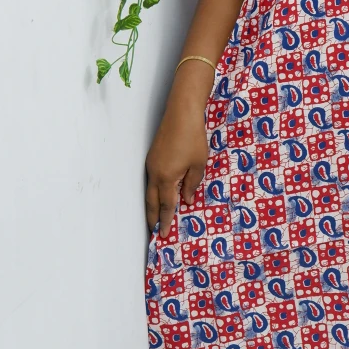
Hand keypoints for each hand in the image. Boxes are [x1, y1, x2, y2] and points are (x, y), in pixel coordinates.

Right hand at [145, 67, 210, 237]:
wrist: (181, 113)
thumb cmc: (193, 138)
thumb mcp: (198, 164)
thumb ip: (191, 185)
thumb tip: (186, 200)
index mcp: (167, 178)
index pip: (166, 206)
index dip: (165, 221)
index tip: (163, 235)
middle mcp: (154, 173)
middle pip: (152, 202)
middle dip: (153, 217)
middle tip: (155, 231)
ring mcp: (151, 165)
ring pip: (150, 191)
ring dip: (152, 205)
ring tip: (156, 217)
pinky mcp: (152, 157)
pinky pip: (152, 180)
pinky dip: (154, 192)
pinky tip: (160, 195)